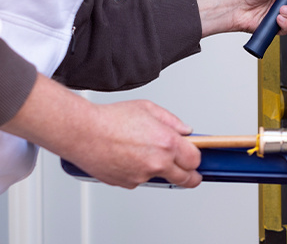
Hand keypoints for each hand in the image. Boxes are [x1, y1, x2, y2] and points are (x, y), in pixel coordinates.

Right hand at [2, 75, 201, 188]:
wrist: (83, 132)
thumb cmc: (111, 118)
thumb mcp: (149, 109)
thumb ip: (172, 121)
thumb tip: (185, 131)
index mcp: (167, 143)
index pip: (195, 159)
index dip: (197, 158)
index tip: (196, 157)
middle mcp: (157, 162)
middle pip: (185, 179)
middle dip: (191, 176)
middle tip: (191, 172)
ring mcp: (142, 175)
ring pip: (160, 177)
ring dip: (158, 169)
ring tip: (143, 151)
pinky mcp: (127, 183)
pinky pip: (140, 179)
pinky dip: (138, 171)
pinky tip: (128, 156)